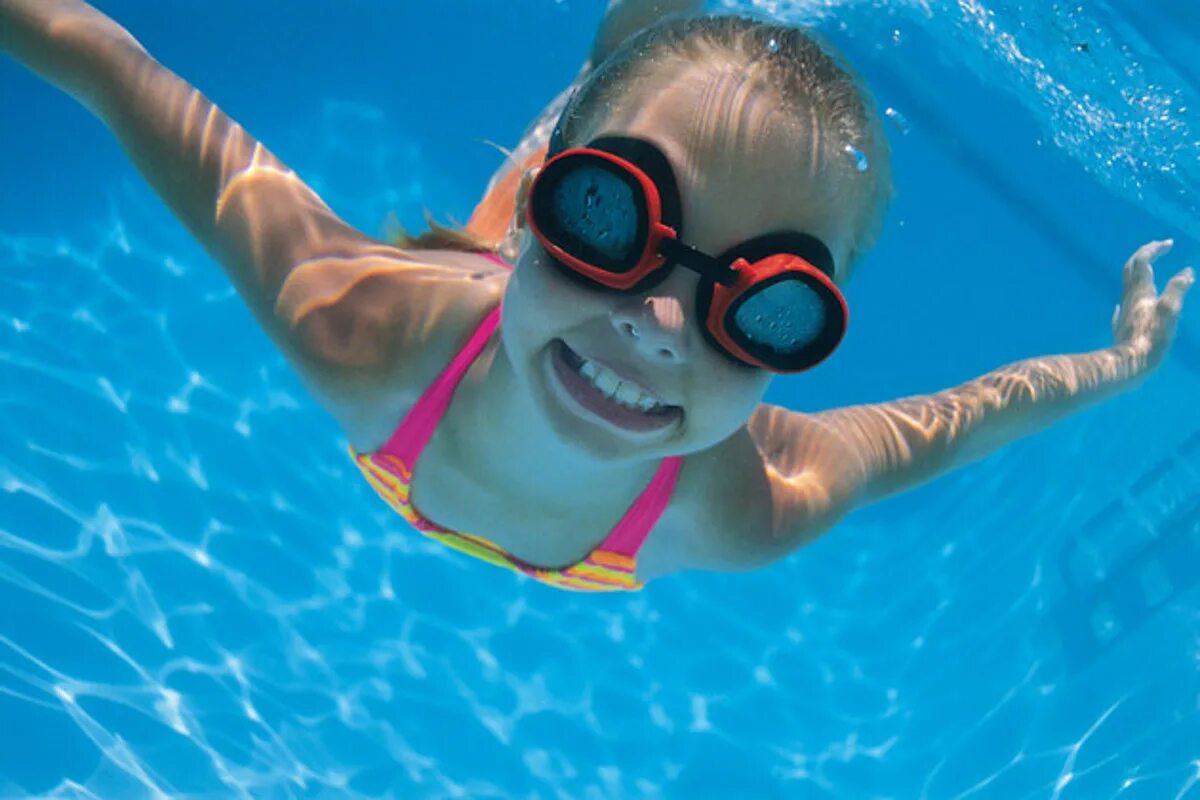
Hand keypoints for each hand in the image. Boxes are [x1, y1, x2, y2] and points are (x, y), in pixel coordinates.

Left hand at [1112, 239, 1193, 370]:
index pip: (1143, 261)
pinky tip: (1131, 302)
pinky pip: (1126, 304)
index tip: (1168, 243)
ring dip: (1140, 273)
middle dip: (1145, 255)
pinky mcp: (1122, 325)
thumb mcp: (1170, 311)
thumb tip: (1187, 272)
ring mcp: (1124, 311)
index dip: (1154, 249)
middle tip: (1158, 248)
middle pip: (1131, 269)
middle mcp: (1129, 298)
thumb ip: (1177, 289)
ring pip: (1128, 285)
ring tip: (1150, 271)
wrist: (1129, 364)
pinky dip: (1133, 295)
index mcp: (1141, 292)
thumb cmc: (1151, 338)